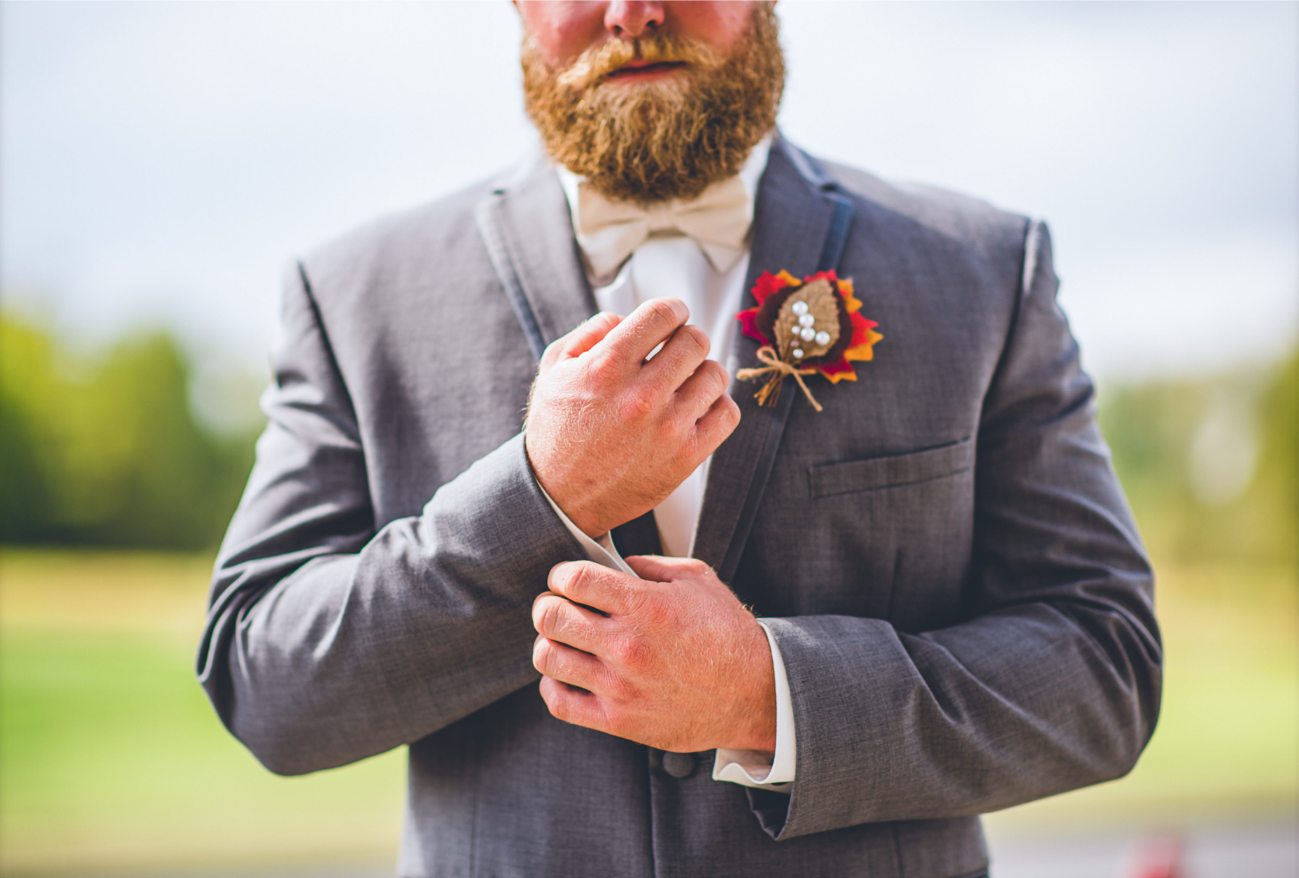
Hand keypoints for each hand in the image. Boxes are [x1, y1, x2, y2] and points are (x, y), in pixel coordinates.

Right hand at [524, 298, 739, 537]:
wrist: (559, 498)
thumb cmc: (556, 433)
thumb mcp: (554, 371)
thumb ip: (589, 333)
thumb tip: (626, 318)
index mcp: (606, 367)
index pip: (663, 314)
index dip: (672, 310)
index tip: (673, 316)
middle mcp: (640, 396)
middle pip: (695, 340)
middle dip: (686, 339)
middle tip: (675, 351)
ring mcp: (667, 428)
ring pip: (715, 374)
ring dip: (701, 372)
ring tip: (683, 382)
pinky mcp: (686, 457)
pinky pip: (727, 414)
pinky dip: (717, 405)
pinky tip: (696, 407)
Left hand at [531, 555, 776, 753]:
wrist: (755, 694)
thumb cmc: (727, 635)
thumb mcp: (698, 581)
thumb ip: (652, 565)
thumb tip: (615, 562)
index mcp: (646, 606)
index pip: (574, 579)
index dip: (562, 574)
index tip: (566, 579)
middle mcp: (628, 645)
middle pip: (551, 616)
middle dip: (548, 605)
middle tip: (557, 606)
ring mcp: (620, 686)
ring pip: (548, 657)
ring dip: (549, 642)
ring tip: (563, 640)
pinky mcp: (619, 721)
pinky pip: (560, 701)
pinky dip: (553, 683)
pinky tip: (567, 673)